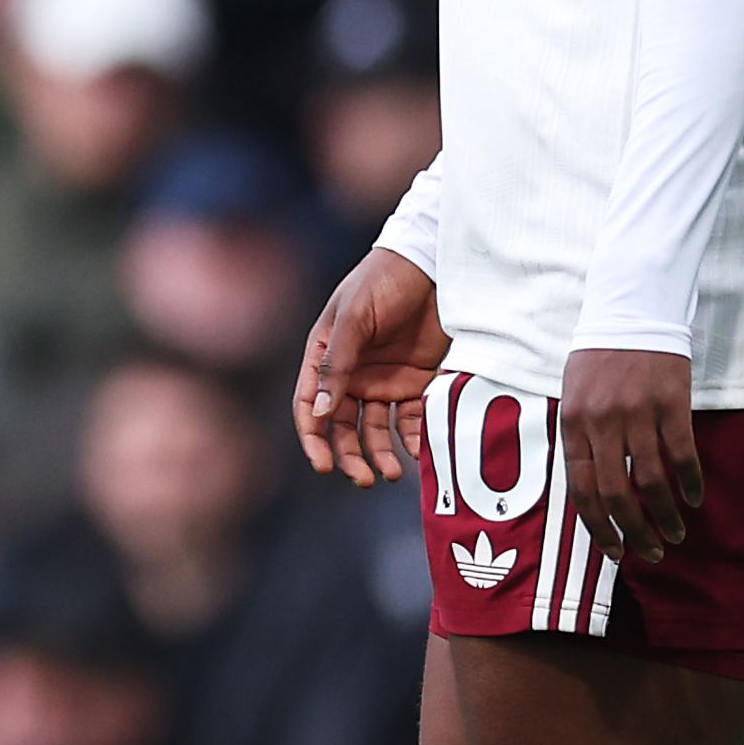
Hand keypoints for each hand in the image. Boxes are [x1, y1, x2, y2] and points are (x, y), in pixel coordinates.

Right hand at [294, 248, 448, 487]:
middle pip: (343, 427)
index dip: (313, 438)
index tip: (323, 465)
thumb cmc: (381, 282)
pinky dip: (414, 439)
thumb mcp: (354, 318)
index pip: (310, 406)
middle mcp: (351, 375)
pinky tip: (420, 453)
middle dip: (350, 455)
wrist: (433, 266)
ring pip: (377, 431)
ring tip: (393, 473)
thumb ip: (337, 363)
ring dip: (381, 454)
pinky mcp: (417, 383)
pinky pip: (412, 420)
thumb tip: (319, 412)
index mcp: (325, 357)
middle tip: (364, 478)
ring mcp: (384, 381)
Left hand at [560, 346, 701, 564]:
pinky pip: (682, 455)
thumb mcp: (573, 395)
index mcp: (573, 423)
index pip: (580, 490)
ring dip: (665, 515)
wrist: (631, 313)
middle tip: (651, 552)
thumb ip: (580, 438)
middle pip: (615, 494)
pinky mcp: (670, 405)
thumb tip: (590, 489)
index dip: (598, 527)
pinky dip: (690, 483)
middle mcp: (601, 424)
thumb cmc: (599, 359)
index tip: (615, 551)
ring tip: (675, 533)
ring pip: (650, 482)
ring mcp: (636, 415)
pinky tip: (695, 499)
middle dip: (634, 532)